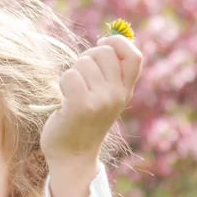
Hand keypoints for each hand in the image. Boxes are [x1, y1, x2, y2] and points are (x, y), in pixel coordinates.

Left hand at [41, 35, 141, 196]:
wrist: (71, 157)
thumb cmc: (81, 124)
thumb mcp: (103, 99)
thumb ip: (109, 74)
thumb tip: (105, 39)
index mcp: (125, 91)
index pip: (134, 55)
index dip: (117, 43)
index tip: (101, 45)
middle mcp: (117, 95)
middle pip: (102, 51)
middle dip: (85, 58)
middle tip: (78, 81)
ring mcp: (101, 100)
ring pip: (83, 62)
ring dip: (71, 73)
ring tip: (70, 95)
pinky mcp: (81, 105)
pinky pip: (70, 76)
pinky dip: (62, 83)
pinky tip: (62, 99)